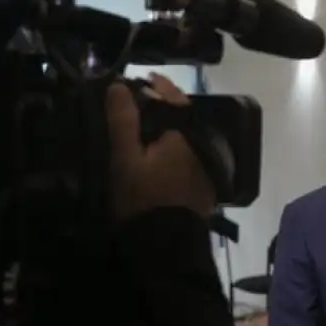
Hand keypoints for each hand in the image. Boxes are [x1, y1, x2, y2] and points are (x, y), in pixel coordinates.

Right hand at [106, 74, 215, 220]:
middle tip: (140, 101)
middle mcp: (202, 146)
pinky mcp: (205, 184)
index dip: (158, 86)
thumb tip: (118, 84)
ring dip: (170, 127)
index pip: (175, 98)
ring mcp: (206, 167)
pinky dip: (176, 147)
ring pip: (188, 136)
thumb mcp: (125, 158)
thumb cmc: (142, 199)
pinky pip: (191, 154)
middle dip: (164, 106)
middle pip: (184, 117)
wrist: (165, 246)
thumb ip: (123, 120)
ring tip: (146, 124)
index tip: (142, 79)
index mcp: (186, 134)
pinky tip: (159, 151)